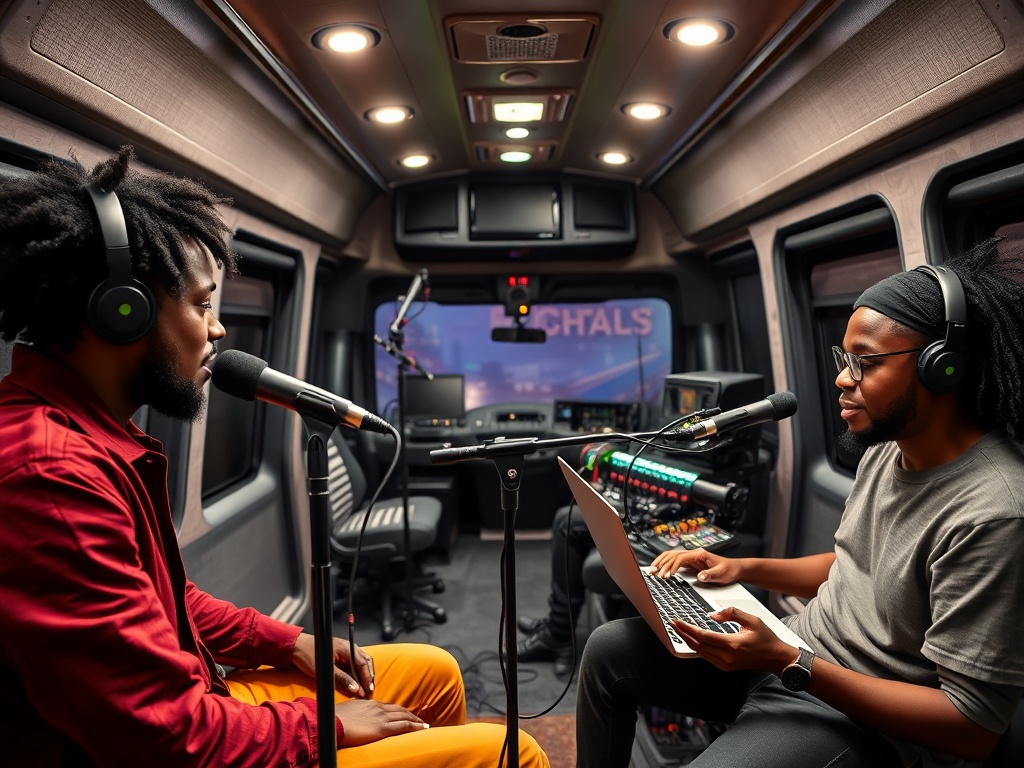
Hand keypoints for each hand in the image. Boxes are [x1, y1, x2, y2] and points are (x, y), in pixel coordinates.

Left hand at [291, 632, 374, 697]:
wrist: (296, 647)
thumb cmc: (308, 655)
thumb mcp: (324, 670)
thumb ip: (341, 679)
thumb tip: (355, 690)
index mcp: (347, 648)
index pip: (363, 664)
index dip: (367, 679)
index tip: (369, 692)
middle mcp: (350, 649)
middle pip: (365, 664)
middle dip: (368, 680)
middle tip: (369, 695)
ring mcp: (346, 653)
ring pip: (361, 666)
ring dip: (364, 679)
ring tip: (365, 693)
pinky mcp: (342, 658)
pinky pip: (354, 667)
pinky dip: (357, 677)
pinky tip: (356, 687)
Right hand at [335, 699, 427, 746]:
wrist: (331, 723)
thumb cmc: (334, 720)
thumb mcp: (347, 712)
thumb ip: (356, 713)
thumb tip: (357, 718)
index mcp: (369, 703)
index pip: (389, 706)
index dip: (399, 711)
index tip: (405, 714)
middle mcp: (377, 707)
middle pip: (399, 710)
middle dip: (410, 714)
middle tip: (419, 719)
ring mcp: (381, 717)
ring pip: (404, 716)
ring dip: (416, 720)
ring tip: (423, 725)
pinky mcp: (382, 728)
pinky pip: (404, 726)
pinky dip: (415, 726)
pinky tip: (423, 728)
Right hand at [649, 548, 740, 583]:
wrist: (735, 568)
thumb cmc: (729, 570)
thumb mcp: (721, 574)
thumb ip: (710, 575)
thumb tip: (700, 576)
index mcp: (699, 554)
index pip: (680, 558)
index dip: (672, 566)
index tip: (668, 576)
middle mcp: (693, 554)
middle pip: (672, 555)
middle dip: (662, 563)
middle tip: (653, 572)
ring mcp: (691, 558)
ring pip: (671, 556)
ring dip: (661, 562)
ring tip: (652, 570)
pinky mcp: (690, 563)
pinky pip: (675, 562)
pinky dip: (666, 565)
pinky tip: (661, 570)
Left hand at [671, 606, 794, 673]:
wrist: (776, 658)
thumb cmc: (766, 639)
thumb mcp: (752, 619)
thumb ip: (732, 613)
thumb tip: (712, 615)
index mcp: (732, 644)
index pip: (703, 636)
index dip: (688, 628)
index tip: (677, 621)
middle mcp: (727, 657)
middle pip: (698, 645)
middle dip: (683, 634)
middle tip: (673, 624)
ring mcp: (726, 664)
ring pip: (700, 652)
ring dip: (688, 641)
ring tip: (679, 631)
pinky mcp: (726, 667)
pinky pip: (707, 657)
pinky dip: (698, 648)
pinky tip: (693, 640)